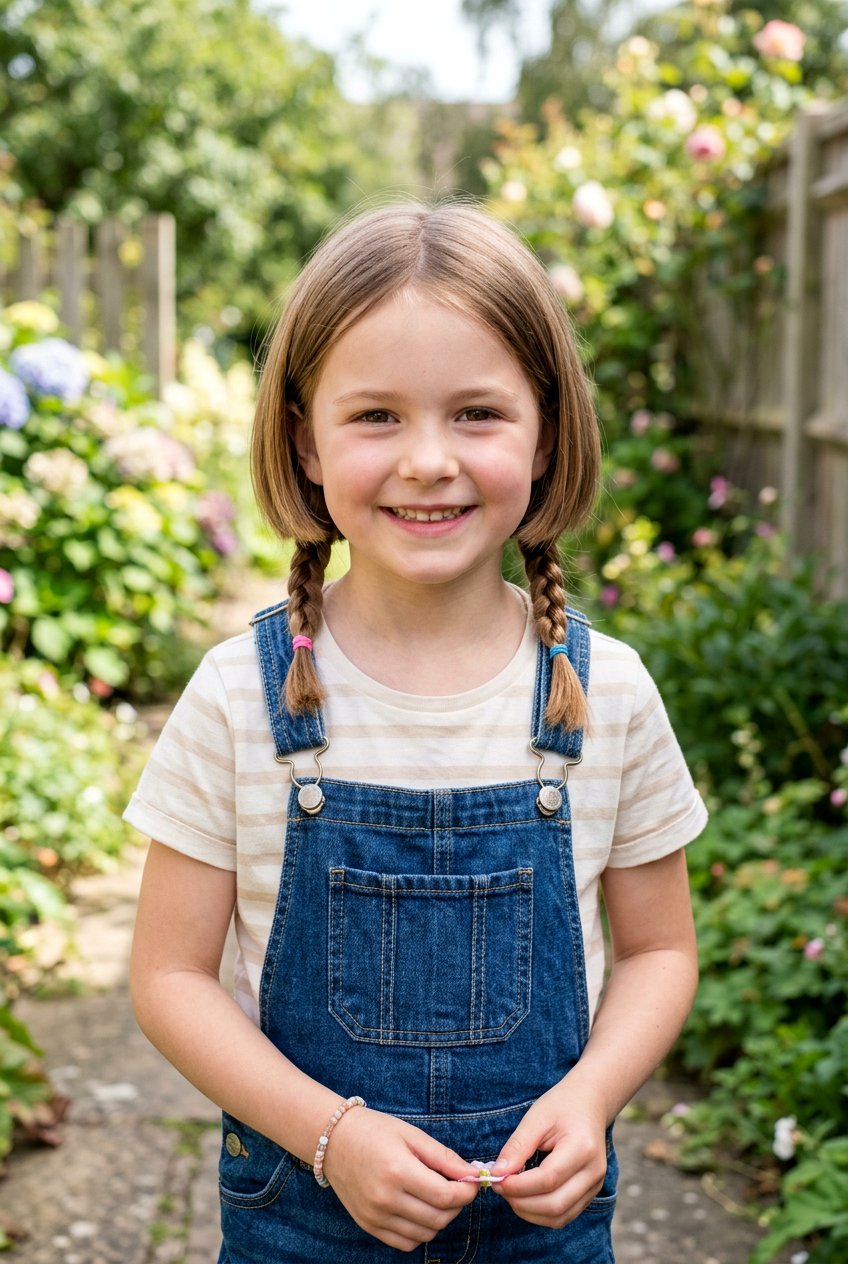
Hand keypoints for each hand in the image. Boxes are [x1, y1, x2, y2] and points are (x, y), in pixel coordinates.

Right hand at [322, 1106, 478, 1251]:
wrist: (332, 1140)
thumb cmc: (375, 1131)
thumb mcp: (412, 1135)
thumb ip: (444, 1157)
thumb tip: (473, 1173)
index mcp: (398, 1171)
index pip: (445, 1196)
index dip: (467, 1192)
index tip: (473, 1182)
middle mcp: (385, 1199)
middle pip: (438, 1218)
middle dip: (457, 1205)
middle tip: (457, 1187)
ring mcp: (375, 1216)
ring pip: (425, 1234)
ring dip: (440, 1219)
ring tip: (437, 1196)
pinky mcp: (369, 1226)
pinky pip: (406, 1243)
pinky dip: (420, 1231)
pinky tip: (419, 1209)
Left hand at [491, 1077, 608, 1227]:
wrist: (590, 1103)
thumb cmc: (561, 1106)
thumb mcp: (536, 1118)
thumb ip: (517, 1146)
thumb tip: (497, 1173)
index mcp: (582, 1148)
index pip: (549, 1178)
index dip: (519, 1185)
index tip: (496, 1179)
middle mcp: (593, 1172)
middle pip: (555, 1205)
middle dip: (521, 1202)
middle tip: (499, 1187)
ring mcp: (595, 1186)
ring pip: (559, 1217)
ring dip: (529, 1212)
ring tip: (510, 1193)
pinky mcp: (590, 1194)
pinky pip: (564, 1215)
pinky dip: (540, 1213)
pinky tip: (525, 1198)